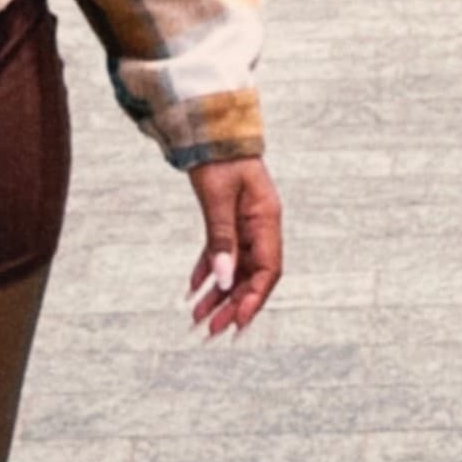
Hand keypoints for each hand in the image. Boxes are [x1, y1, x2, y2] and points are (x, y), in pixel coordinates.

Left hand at [186, 157, 283, 337]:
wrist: (209, 130)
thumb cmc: (219, 159)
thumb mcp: (218, 199)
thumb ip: (222, 239)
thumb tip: (223, 281)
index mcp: (266, 219)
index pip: (268, 270)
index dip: (254, 299)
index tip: (236, 323)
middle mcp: (260, 225)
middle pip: (250, 275)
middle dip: (231, 304)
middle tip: (210, 331)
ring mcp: (244, 224)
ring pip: (234, 268)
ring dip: (218, 294)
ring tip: (197, 318)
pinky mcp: (228, 220)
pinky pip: (221, 254)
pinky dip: (208, 273)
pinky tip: (192, 290)